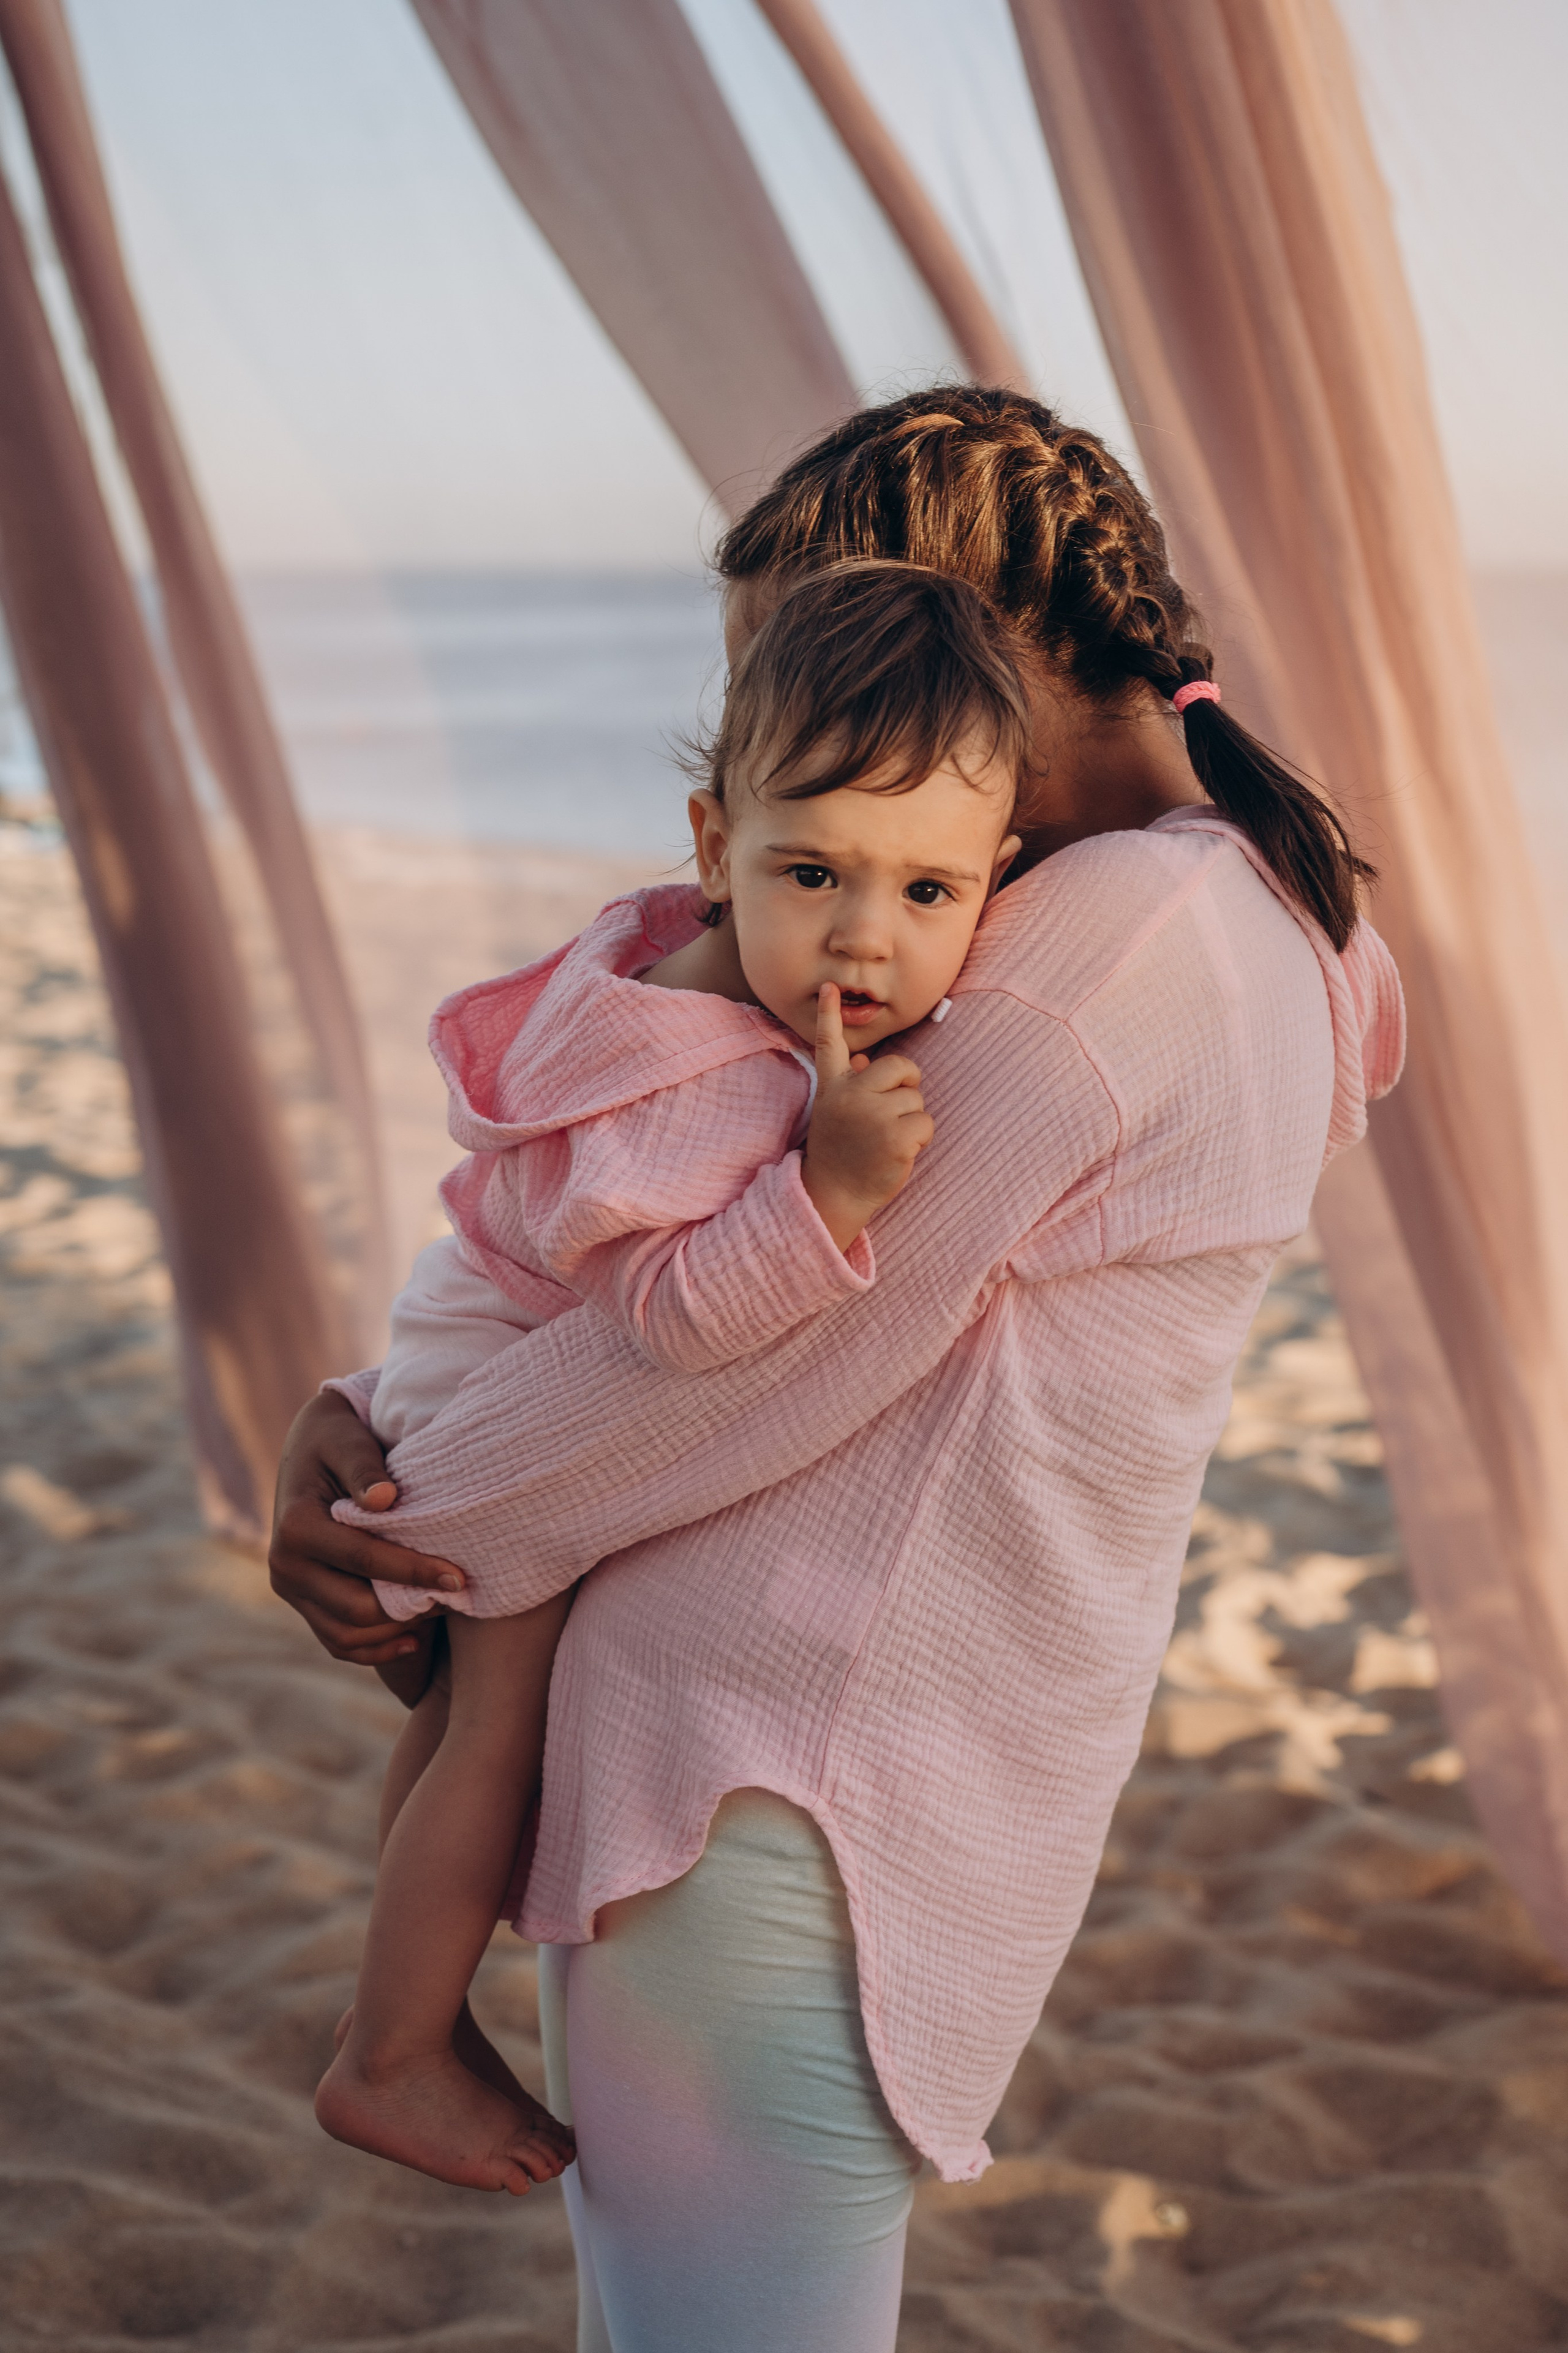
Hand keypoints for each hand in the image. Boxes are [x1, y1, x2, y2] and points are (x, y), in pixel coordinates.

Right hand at [268, 1390, 466, 1668]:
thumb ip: (364, 1469)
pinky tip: (413, 1639)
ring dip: (397, 1630)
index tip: (459, 1577)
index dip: (413, 1571)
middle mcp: (285, 1565)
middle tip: (458, 1595)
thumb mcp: (348, 1441)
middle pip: (356, 1608)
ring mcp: (291, 1589)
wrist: (311, 1447)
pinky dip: (374, 1648)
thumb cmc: (338, 1438)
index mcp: (295, 1527)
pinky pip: (337, 1642)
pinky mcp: (303, 1602)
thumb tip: (385, 1499)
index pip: (362, 1559)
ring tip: (441, 1610)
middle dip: (411, 1606)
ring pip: (347, 1634)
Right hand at [800, 983, 933, 1251]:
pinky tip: (898, 1153)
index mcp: (833, 1087)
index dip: (829, 1014)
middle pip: (901, 1067)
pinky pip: (926, 1123)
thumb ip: (852, 1085)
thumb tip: (865, 1064)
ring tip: (886, 1140)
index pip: (830, 1044)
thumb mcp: (837, 1114)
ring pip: (916, 1099)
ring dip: (911, 1120)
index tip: (830, 987)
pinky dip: (920, 1139)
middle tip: (892, 1112)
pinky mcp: (894, 1137)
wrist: (832, 1195)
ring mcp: (871, 1116)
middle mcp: (850, 1096)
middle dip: (907, 1086)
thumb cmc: (841, 1152)